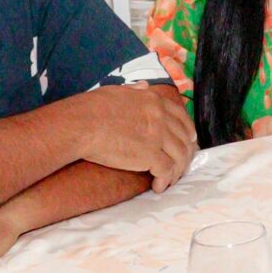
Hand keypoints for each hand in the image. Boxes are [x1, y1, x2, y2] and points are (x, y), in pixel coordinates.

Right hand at [74, 84, 196, 190]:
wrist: (81, 124)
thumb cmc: (91, 108)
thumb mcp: (116, 91)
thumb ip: (133, 90)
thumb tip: (143, 86)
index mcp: (153, 101)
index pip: (181, 117)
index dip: (187, 131)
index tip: (189, 141)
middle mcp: (161, 117)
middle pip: (185, 138)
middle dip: (186, 153)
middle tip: (181, 165)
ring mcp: (158, 136)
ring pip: (180, 156)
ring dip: (178, 170)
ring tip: (169, 180)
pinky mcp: (150, 155)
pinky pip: (167, 170)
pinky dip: (165, 180)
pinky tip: (158, 186)